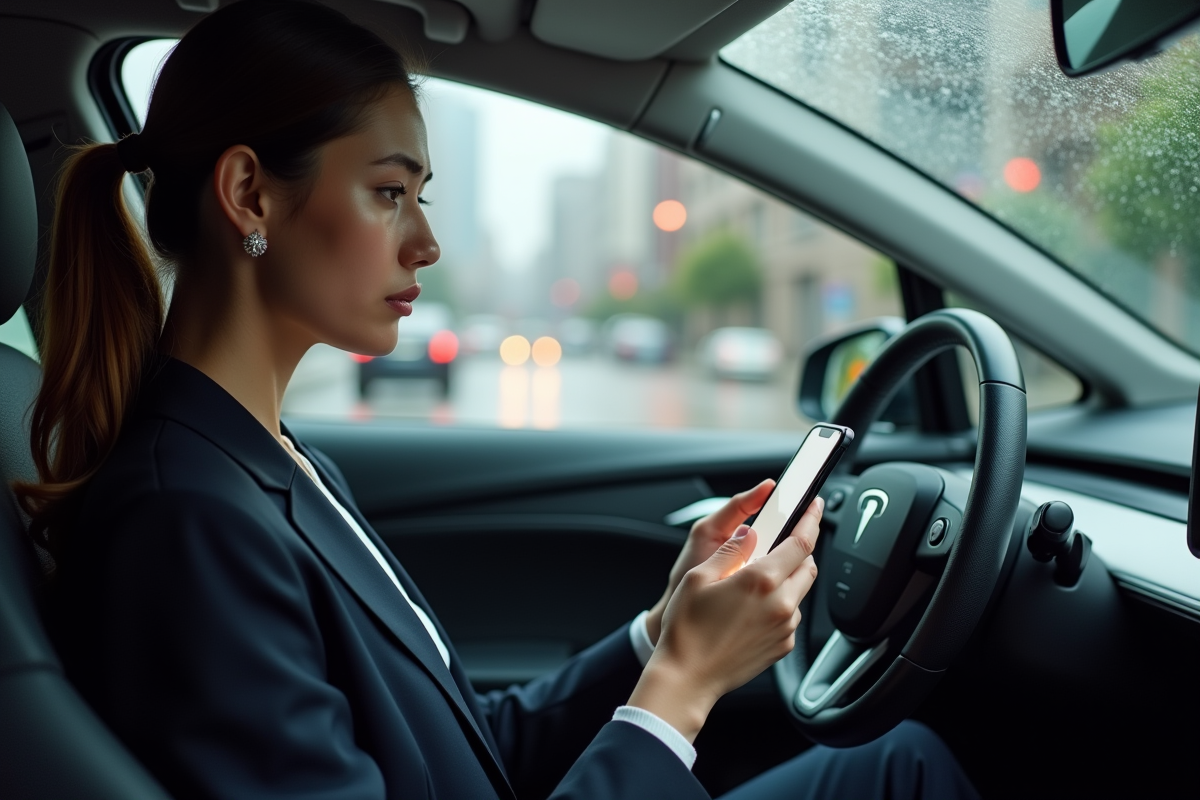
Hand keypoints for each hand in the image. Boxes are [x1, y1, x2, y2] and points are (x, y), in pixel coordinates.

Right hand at [627, 496, 822, 741]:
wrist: (687, 678)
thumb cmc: (687, 630)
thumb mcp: (699, 577)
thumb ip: (731, 550)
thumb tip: (750, 534)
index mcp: (761, 581)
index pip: (801, 542)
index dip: (811, 520)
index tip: (814, 507)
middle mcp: (781, 604)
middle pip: (808, 565)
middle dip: (800, 549)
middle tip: (781, 542)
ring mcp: (785, 627)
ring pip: (801, 591)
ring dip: (788, 578)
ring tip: (755, 581)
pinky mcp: (783, 645)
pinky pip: (791, 615)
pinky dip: (781, 604)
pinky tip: (752, 608)